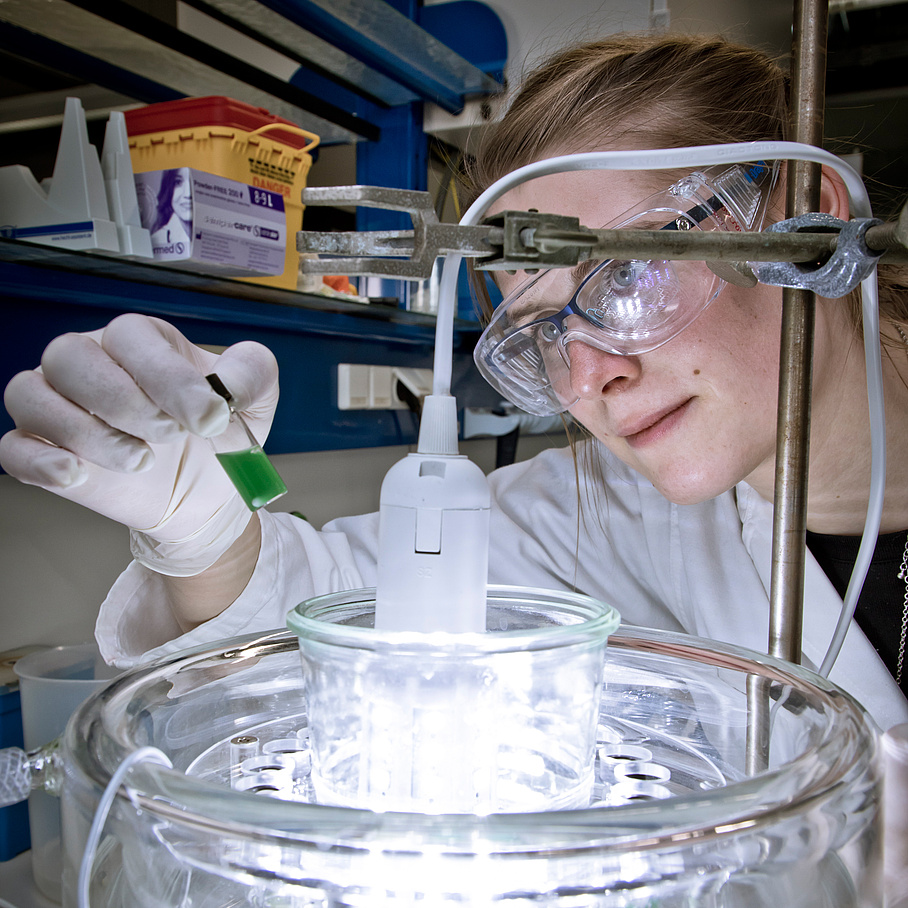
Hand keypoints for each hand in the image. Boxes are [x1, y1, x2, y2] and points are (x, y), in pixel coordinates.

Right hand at [0, 314, 279, 573]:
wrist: (206, 493)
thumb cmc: (221, 434)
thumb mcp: (255, 398)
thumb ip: (252, 374)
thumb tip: (228, 381)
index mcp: (141, 343)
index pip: (131, 336)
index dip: (168, 376)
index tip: (210, 417)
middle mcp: (92, 363)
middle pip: (71, 356)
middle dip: (124, 400)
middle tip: (170, 434)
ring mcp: (60, 406)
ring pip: (33, 395)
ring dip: (88, 432)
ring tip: (142, 461)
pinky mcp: (44, 452)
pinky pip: (14, 448)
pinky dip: (39, 460)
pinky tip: (76, 474)